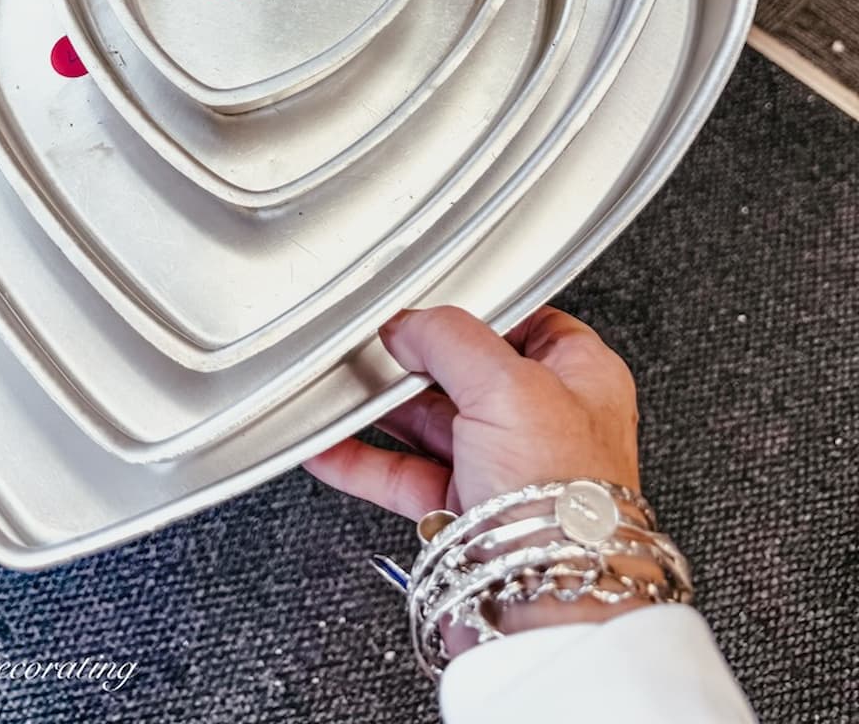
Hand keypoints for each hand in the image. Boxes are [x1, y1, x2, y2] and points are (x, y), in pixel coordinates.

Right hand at [304, 304, 644, 641]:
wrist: (549, 600)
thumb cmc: (562, 499)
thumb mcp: (507, 385)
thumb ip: (451, 339)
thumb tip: (409, 325)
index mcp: (579, 377)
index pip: (522, 321)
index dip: (472, 312)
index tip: (423, 309)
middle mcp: (543, 420)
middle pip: (465, 372)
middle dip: (414, 363)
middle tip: (371, 350)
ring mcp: (502, 468)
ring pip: (430, 424)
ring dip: (381, 410)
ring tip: (338, 391)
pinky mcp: (466, 511)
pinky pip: (404, 475)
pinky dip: (363, 460)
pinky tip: (331, 446)